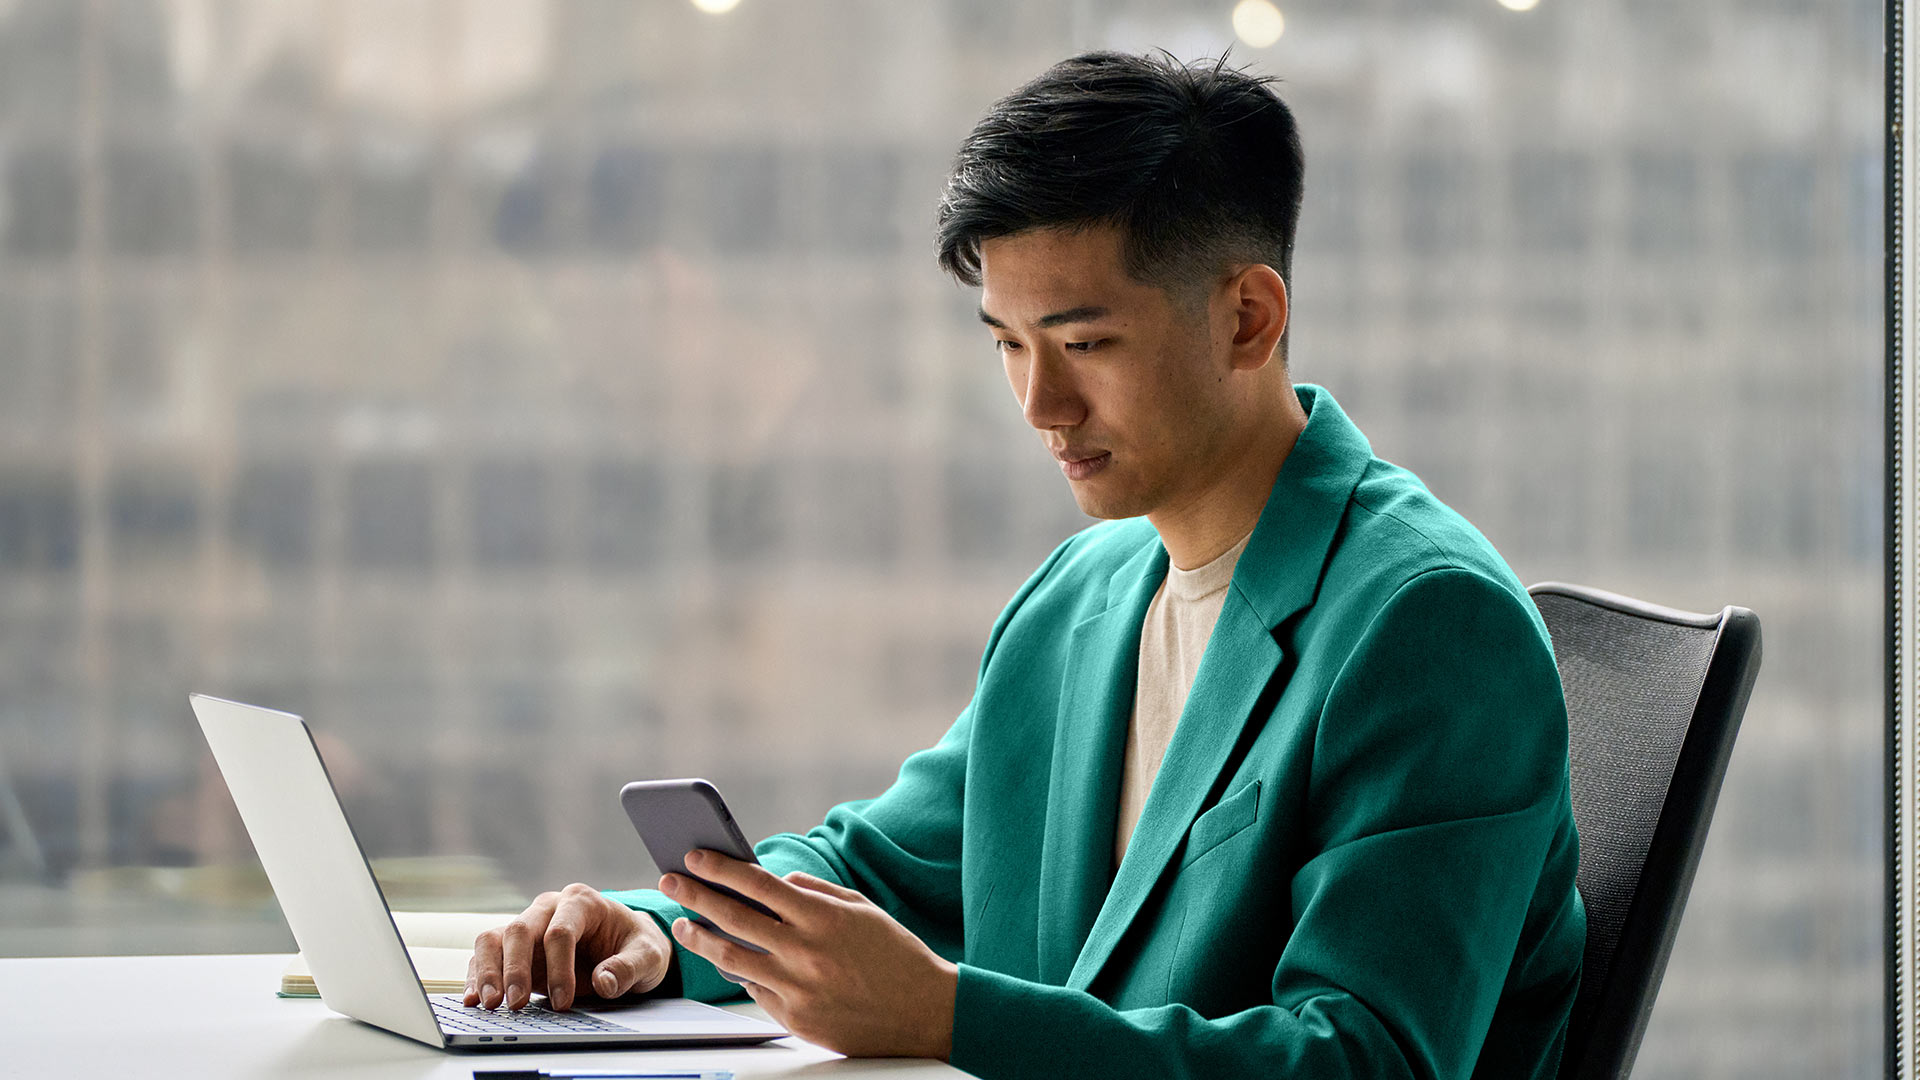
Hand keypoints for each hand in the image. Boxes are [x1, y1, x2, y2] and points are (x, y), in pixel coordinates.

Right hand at [465, 882, 671, 1011]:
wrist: (628, 946)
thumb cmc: (636, 946)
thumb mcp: (648, 956)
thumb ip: (629, 967)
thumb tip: (603, 982)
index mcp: (582, 902)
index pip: (561, 931)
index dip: (559, 967)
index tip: (563, 1001)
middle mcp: (549, 908)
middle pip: (520, 930)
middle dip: (515, 968)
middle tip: (515, 1004)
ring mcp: (529, 926)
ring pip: (494, 939)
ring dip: (488, 971)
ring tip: (490, 1003)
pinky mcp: (515, 949)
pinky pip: (487, 956)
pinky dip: (478, 976)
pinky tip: (474, 999)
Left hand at [660, 850, 958, 1059]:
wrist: (926, 1012)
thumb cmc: (897, 955)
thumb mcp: (862, 910)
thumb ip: (816, 892)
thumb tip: (776, 881)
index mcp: (823, 917)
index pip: (759, 884)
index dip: (722, 868)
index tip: (695, 856)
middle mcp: (806, 951)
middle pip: (734, 918)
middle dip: (696, 895)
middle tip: (670, 880)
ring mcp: (799, 989)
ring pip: (733, 958)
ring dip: (702, 939)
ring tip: (684, 924)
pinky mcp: (797, 1019)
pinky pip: (757, 990)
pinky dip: (740, 973)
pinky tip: (727, 960)